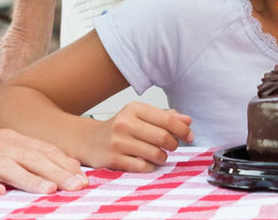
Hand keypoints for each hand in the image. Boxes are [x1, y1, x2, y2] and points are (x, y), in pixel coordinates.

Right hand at [0, 125, 87, 194]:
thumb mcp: (2, 147)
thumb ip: (29, 156)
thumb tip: (63, 170)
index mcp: (11, 141)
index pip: (43, 151)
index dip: (64, 163)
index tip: (85, 177)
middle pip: (32, 160)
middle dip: (57, 173)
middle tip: (78, 186)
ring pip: (7, 169)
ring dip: (29, 180)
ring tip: (48, 191)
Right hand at [76, 102, 193, 172]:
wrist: (89, 140)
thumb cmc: (120, 128)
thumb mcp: (139, 116)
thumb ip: (164, 117)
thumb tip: (187, 120)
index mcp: (133, 109)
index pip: (167, 119)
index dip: (183, 130)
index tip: (189, 136)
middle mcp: (124, 123)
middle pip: (163, 137)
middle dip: (173, 144)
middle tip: (172, 146)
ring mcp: (118, 142)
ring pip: (155, 154)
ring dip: (163, 157)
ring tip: (159, 154)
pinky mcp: (114, 160)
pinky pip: (143, 167)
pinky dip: (150, 166)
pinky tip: (146, 161)